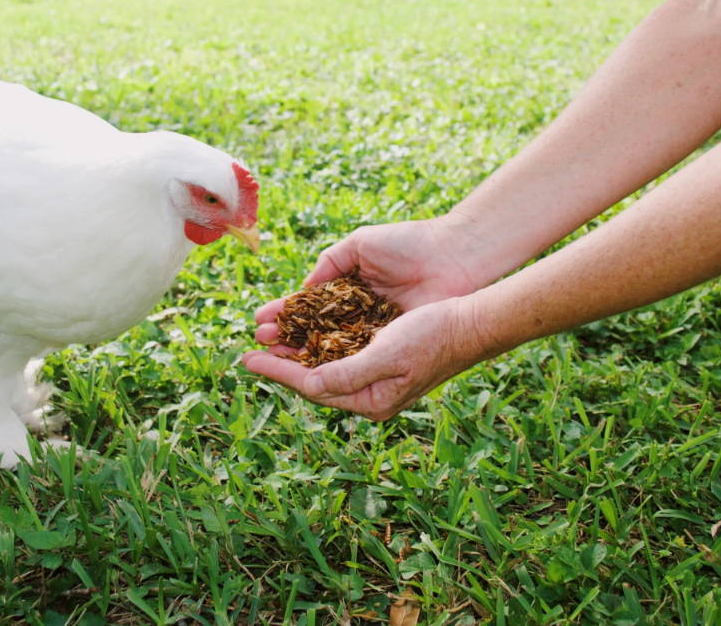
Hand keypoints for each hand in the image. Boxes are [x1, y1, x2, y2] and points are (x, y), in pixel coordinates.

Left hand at [241, 297, 486, 419]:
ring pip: (324, 363)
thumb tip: (310, 383)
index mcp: (371, 400)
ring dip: (297, 349)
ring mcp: (375, 375)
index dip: (278, 372)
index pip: (312, 387)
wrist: (471, 321)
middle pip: (314, 378)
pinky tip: (304, 329)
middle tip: (251, 349)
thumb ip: (348, 373)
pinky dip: (318, 340)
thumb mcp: (388, 355)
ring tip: (270, 337)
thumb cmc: (434, 335)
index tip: (249, 360)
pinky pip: (339, 351)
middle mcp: (370, 392)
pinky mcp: (381, 355)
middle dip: (282, 362)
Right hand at [252, 217, 484, 348]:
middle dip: (285, 338)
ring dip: (301, 354)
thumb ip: (329, 264)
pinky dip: (333, 362)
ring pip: (331, 349)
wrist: (453, 255)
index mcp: (349, 289)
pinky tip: (309, 366)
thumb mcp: (360, 245)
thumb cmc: (410, 243)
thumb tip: (302, 289)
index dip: (284, 314)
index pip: (308, 307)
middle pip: (315, 332)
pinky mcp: (392, 344)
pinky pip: (357, 357)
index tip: (258, 320)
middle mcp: (359, 315)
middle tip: (258, 343)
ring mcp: (375, 332)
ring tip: (272, 356)